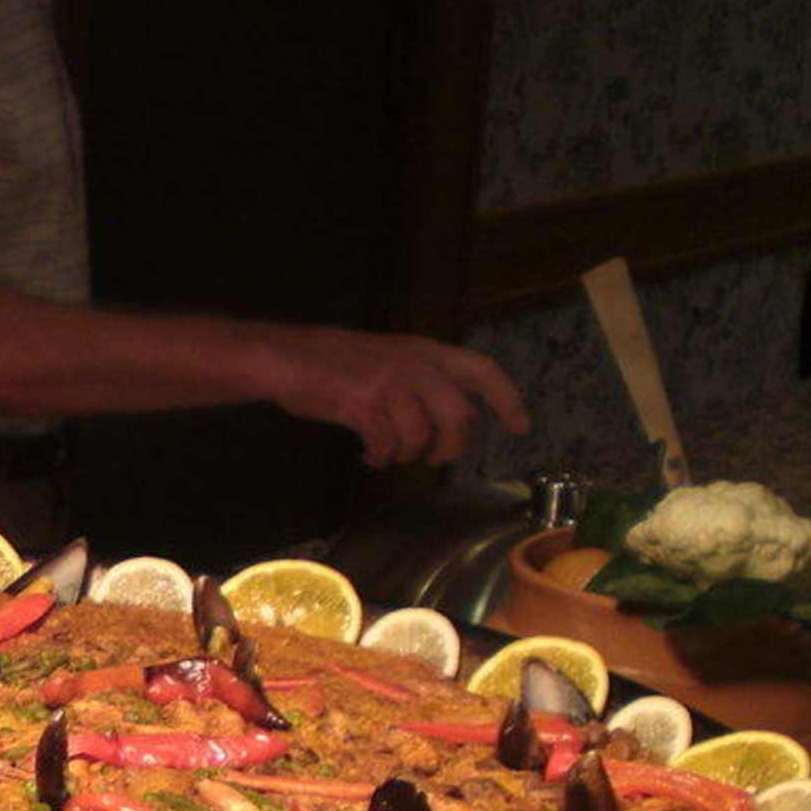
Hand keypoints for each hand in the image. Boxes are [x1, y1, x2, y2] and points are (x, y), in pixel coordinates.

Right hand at [272, 328, 531, 468]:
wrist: (289, 359)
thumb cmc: (338, 362)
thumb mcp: (391, 358)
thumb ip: (423, 381)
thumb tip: (452, 419)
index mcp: (426, 352)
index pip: (482, 372)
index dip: (506, 400)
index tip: (520, 427)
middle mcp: (414, 365)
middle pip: (458, 416)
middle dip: (451, 446)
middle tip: (436, 458)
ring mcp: (389, 385)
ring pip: (420, 435)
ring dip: (407, 454)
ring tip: (389, 454)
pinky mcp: (362, 405)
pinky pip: (385, 443)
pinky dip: (380, 457)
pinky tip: (369, 455)